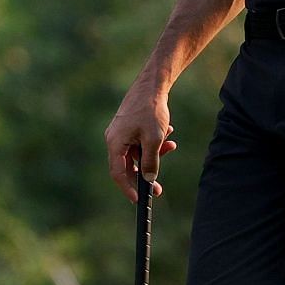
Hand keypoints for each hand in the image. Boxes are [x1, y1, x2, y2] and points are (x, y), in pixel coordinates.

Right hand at [105, 82, 177, 200]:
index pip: (118, 173)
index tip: (139, 200)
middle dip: (145, 174)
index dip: (128, 188)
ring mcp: (120, 133)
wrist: (152, 84)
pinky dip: (152, 142)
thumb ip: (150, 162)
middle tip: (158, 188)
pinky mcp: (128, 127)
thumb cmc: (151, 110)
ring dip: (154, 153)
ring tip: (170, 145)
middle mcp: (114, 139)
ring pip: (136, 153)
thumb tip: (148, 180)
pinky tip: (167, 132)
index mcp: (115, 143)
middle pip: (127, 165)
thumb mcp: (154, 139)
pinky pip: (139, 142)